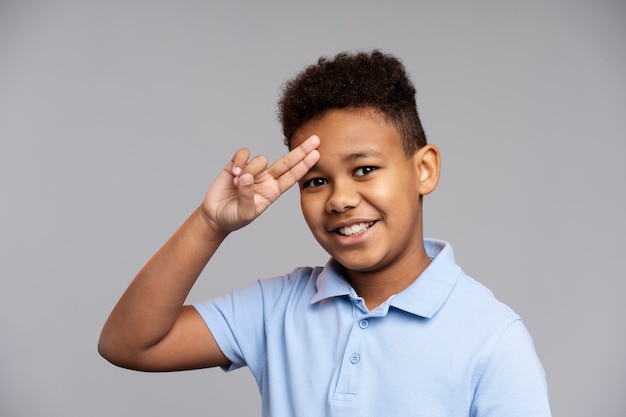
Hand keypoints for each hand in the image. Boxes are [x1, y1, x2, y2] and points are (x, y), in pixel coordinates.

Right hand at [200, 135, 319, 233]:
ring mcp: (253, 171)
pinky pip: (243, 154)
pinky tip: (233, 173)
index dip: (304, 165)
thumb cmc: (234, 218)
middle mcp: (266, 179)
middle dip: (301, 150)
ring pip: (261, 159)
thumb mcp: (244, 214)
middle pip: (286, 161)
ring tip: (237, 185)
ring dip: (250, 170)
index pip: (292, 176)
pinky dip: (240, 161)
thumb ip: (247, 197)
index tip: (317, 154)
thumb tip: (247, 177)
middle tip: (315, 139)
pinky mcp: (237, 165)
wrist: (215, 216)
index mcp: (273, 191)